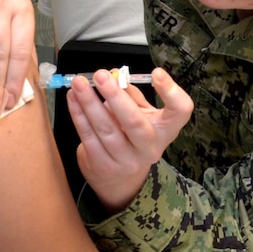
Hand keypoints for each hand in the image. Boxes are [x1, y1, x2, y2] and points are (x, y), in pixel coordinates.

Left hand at [68, 67, 192, 212]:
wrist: (120, 178)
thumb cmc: (132, 135)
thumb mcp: (141, 114)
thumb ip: (130, 93)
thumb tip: (114, 74)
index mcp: (165, 130)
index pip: (180, 112)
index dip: (171, 92)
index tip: (157, 73)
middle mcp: (150, 148)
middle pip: (135, 122)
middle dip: (115, 96)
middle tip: (100, 75)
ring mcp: (126, 160)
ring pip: (106, 129)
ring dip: (89, 103)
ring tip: (79, 83)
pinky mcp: (103, 165)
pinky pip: (88, 136)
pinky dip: (78, 115)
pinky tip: (72, 98)